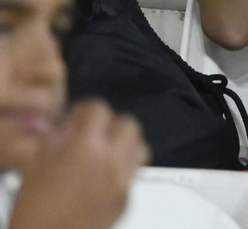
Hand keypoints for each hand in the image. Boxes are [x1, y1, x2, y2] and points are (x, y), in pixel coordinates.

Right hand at [10, 102, 147, 228]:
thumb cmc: (35, 213)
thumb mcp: (33, 169)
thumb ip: (52, 143)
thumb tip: (63, 131)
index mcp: (86, 147)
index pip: (99, 109)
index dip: (85, 110)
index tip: (76, 117)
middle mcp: (112, 160)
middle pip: (128, 124)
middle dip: (110, 124)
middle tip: (92, 133)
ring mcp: (124, 180)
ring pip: (139, 146)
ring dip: (124, 143)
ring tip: (105, 151)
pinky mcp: (127, 199)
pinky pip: (134, 173)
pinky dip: (124, 168)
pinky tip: (105, 176)